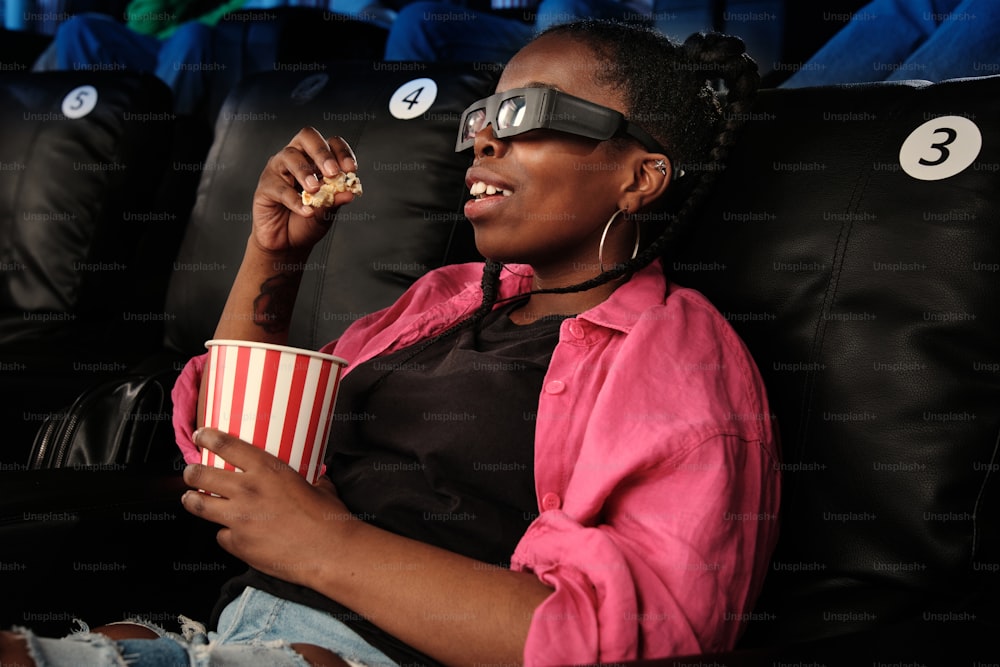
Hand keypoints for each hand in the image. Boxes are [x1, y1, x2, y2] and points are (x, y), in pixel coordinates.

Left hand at [181, 428, 353, 586]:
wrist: (329, 552)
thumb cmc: (329, 519)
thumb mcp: (319, 486)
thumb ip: (309, 479)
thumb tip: (315, 477)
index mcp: (268, 470)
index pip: (227, 446)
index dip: (207, 438)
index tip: (201, 436)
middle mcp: (248, 491)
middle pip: (202, 475)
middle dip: (191, 472)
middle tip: (190, 471)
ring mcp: (239, 518)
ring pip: (199, 505)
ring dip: (192, 500)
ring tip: (190, 498)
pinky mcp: (238, 544)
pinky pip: (221, 535)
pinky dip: (225, 534)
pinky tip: (232, 533)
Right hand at [251, 127, 358, 254]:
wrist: (287, 244)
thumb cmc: (307, 222)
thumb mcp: (326, 213)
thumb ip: (335, 201)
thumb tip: (350, 193)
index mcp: (316, 160)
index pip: (330, 143)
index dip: (342, 152)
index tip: (351, 169)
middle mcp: (296, 158)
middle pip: (307, 137)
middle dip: (322, 152)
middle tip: (332, 172)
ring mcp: (278, 169)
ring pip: (290, 156)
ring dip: (305, 172)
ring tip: (315, 190)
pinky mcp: (265, 186)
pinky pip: (279, 187)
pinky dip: (294, 200)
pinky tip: (306, 211)